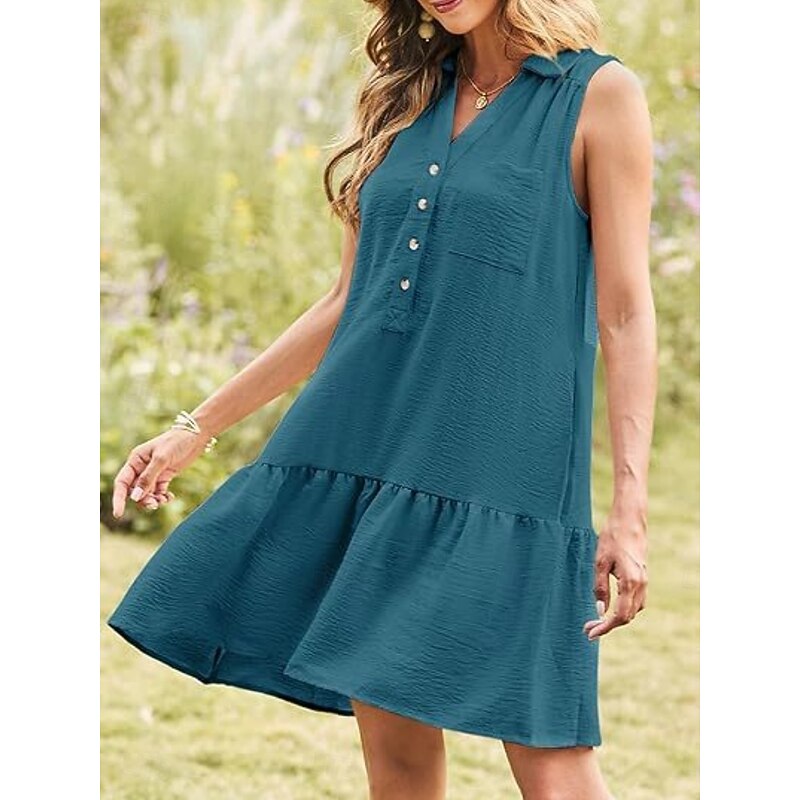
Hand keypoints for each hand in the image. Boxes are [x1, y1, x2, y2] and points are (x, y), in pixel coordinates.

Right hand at [111, 428, 208, 517]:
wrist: (195, 436)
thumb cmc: (176, 442)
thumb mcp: (161, 459)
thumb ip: (148, 478)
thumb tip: (134, 497)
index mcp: (135, 460)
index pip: (122, 482)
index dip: (118, 499)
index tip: (118, 514)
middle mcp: (141, 467)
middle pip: (135, 491)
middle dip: (142, 500)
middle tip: (155, 504)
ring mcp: (153, 473)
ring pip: (147, 494)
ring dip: (153, 500)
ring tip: (164, 500)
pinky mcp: (165, 476)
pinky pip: (159, 492)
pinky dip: (162, 497)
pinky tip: (169, 497)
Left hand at [584, 509, 648, 639]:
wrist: (629, 520)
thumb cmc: (612, 538)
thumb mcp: (600, 562)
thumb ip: (600, 588)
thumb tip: (600, 610)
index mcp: (630, 583)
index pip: (619, 616)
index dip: (605, 628)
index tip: (590, 634)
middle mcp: (641, 585)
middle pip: (627, 617)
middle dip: (608, 625)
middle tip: (588, 627)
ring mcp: (644, 581)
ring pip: (633, 610)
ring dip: (617, 618)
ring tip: (597, 620)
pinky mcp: (643, 576)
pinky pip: (636, 600)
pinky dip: (624, 608)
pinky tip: (610, 605)